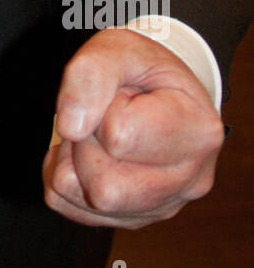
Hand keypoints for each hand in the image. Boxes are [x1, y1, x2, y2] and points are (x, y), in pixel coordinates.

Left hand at [42, 26, 224, 228]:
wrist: (157, 90)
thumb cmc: (141, 69)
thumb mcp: (118, 48)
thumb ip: (91, 74)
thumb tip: (71, 127)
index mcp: (198, 132)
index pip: (119, 136)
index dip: (104, 107)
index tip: (123, 95)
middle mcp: (190, 180)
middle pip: (105, 187)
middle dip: (86, 144)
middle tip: (102, 116)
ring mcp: (164, 206)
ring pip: (89, 203)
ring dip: (74, 162)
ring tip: (96, 135)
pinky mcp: (134, 218)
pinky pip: (73, 209)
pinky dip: (68, 179)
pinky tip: (90, 154)